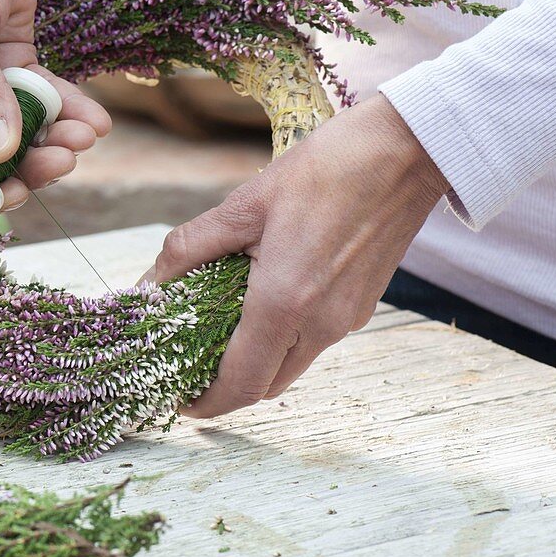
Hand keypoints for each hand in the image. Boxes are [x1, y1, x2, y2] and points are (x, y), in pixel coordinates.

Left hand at [143, 95, 449, 415]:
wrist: (405, 152)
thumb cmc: (325, 170)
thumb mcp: (244, 205)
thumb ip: (190, 248)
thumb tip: (150, 282)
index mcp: (285, 303)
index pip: (240, 385)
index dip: (206, 404)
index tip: (178, 402)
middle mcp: (321, 324)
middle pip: (266, 387)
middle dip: (225, 389)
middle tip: (188, 367)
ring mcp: (347, 319)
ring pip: (290, 368)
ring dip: (254, 366)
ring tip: (215, 337)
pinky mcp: (361, 307)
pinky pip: (312, 343)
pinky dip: (280, 343)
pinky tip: (257, 307)